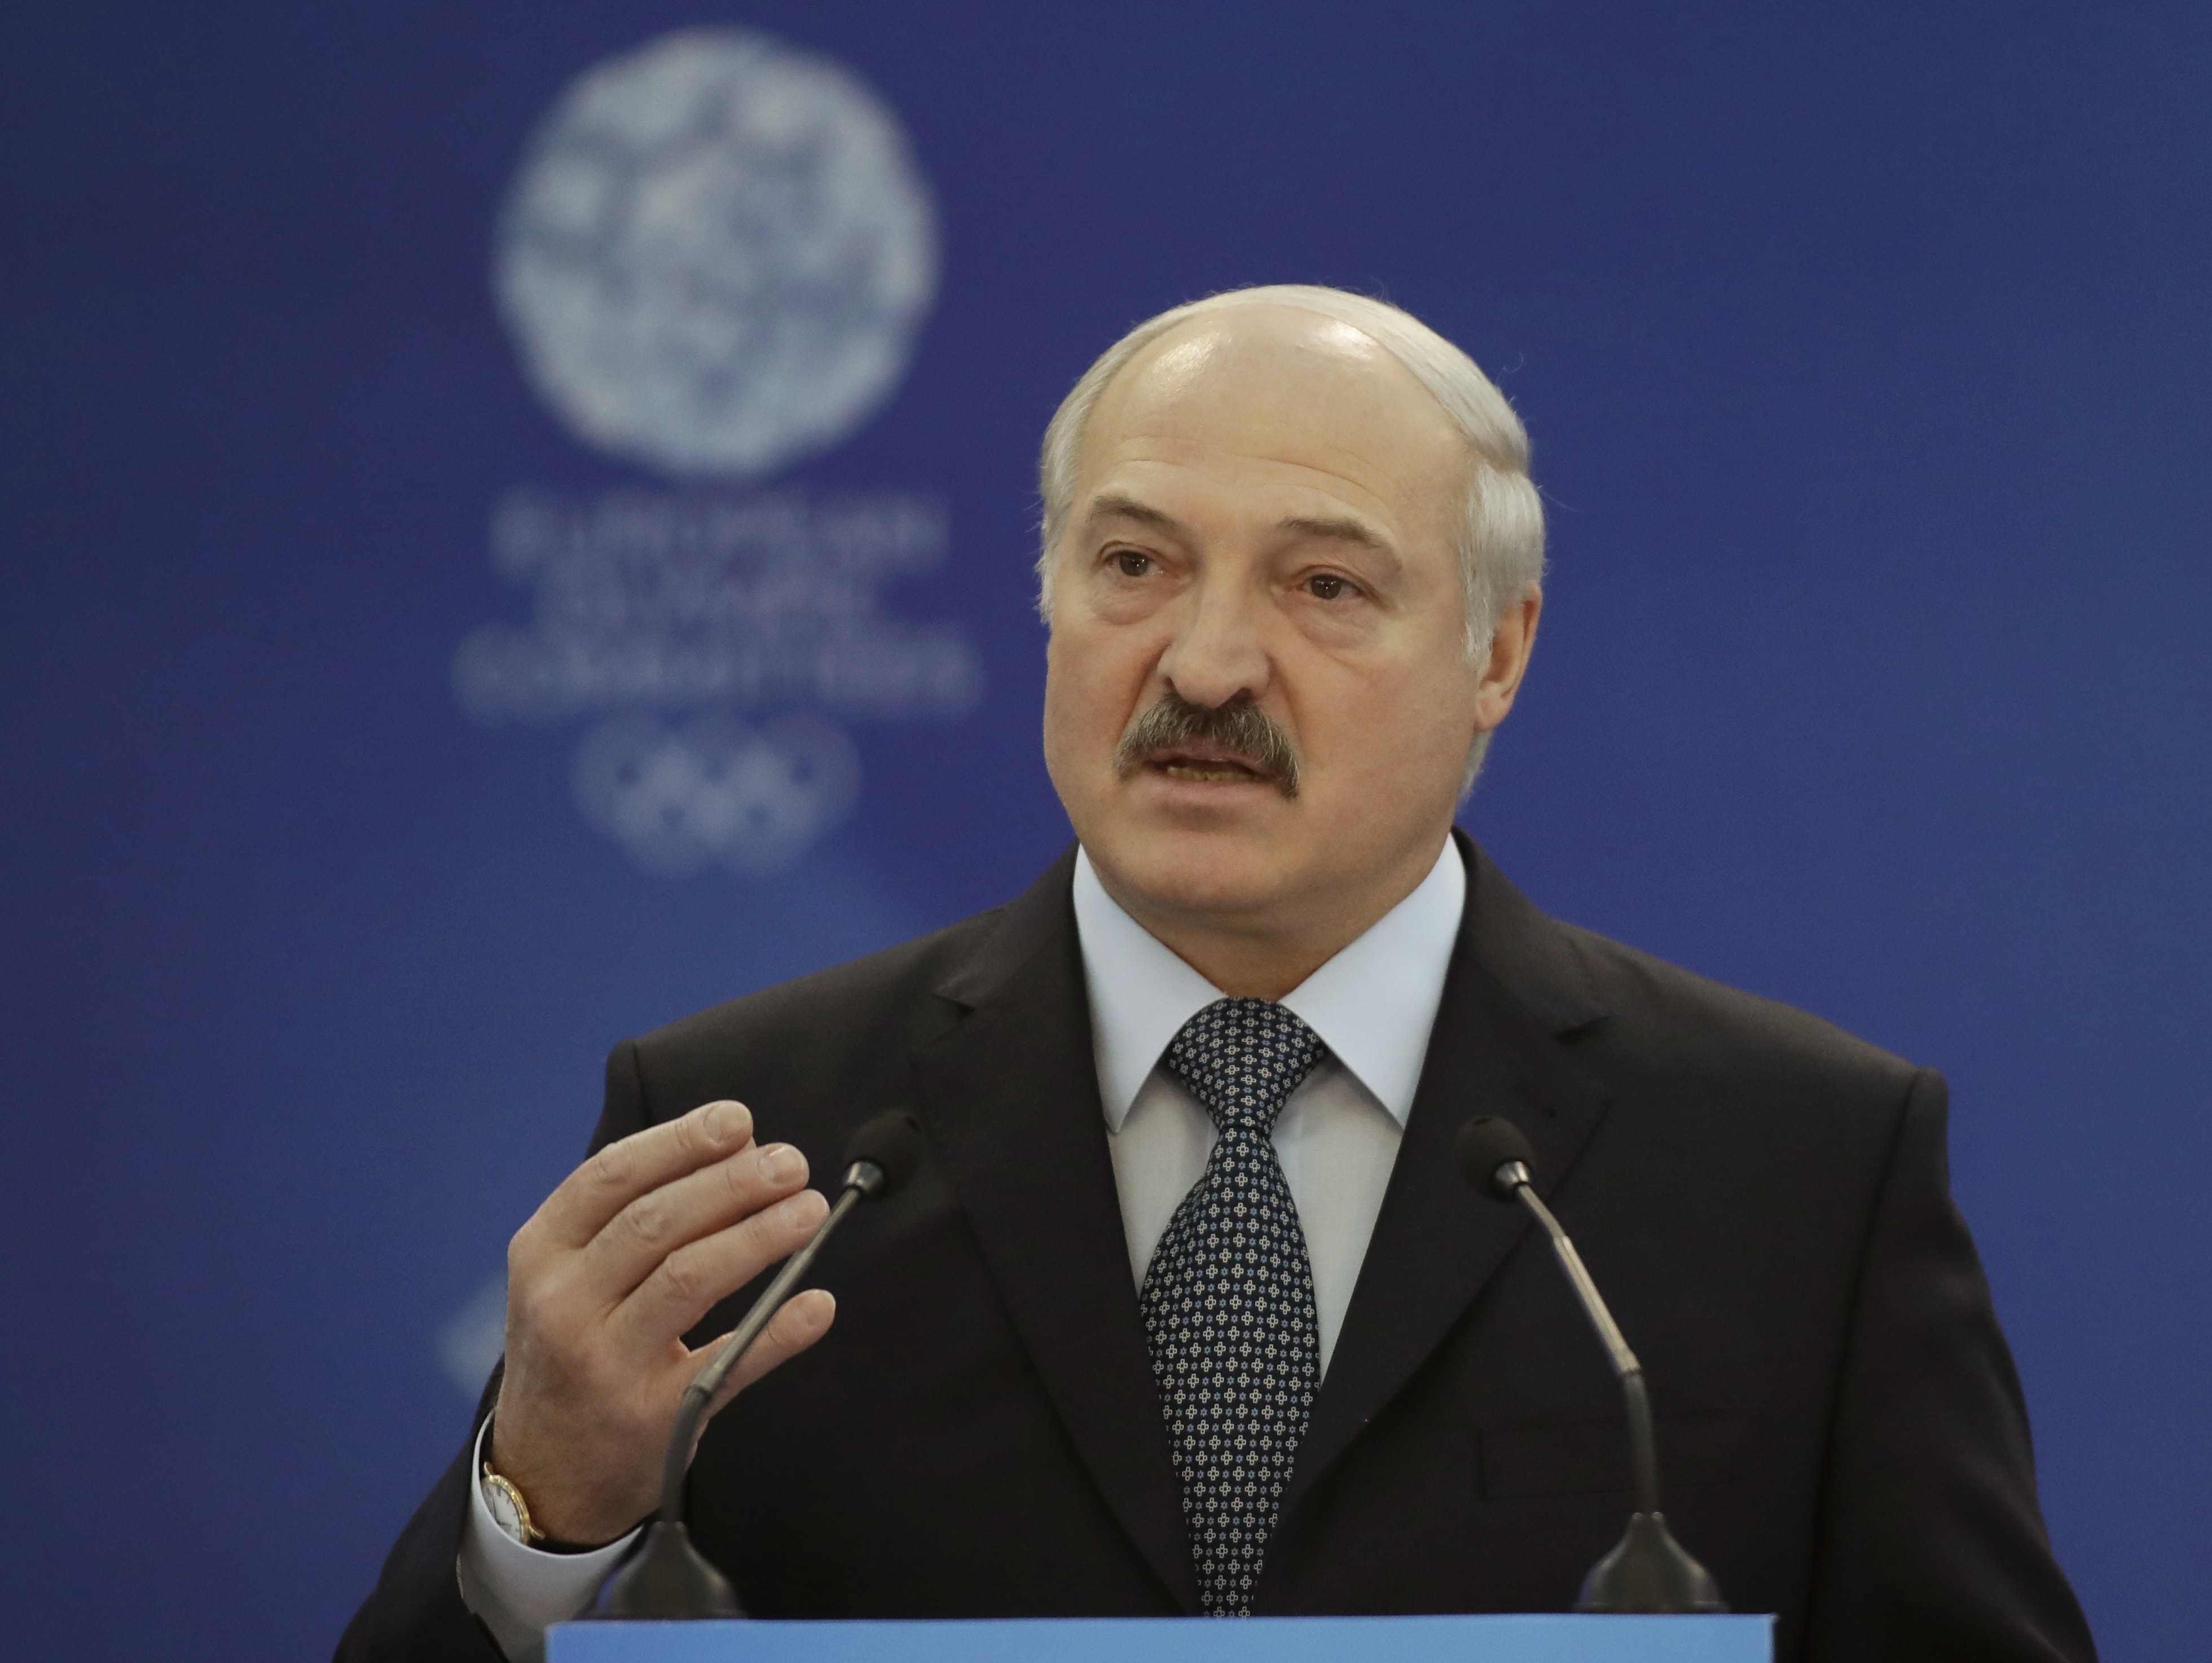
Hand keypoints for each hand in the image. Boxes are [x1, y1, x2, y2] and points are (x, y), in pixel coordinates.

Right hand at [488, 1099, 833, 1543]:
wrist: (542, 1471)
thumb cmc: (573, 1347)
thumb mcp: (568, 1276)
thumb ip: (630, 1217)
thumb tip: (734, 1152)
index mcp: (543, 1254)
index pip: (611, 1177)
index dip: (679, 1142)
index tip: (738, 1121)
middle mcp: (565, 1305)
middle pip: (656, 1222)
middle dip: (732, 1183)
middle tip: (791, 1164)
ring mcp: (606, 1364)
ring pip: (689, 1279)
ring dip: (758, 1236)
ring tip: (809, 1210)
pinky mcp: (652, 1418)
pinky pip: (728, 1363)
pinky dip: (778, 1330)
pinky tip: (816, 1303)